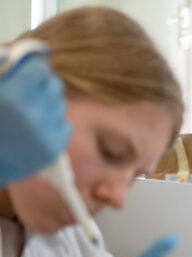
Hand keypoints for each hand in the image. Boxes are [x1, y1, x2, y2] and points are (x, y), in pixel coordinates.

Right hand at [0, 55, 69, 186]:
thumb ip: (5, 67)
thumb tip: (37, 50)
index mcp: (12, 96)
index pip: (41, 68)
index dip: (33, 68)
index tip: (27, 72)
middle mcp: (32, 113)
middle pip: (54, 84)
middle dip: (42, 85)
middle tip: (27, 94)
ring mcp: (45, 133)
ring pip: (60, 103)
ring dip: (48, 104)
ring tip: (28, 114)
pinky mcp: (53, 149)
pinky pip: (65, 124)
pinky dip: (53, 124)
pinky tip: (35, 130)